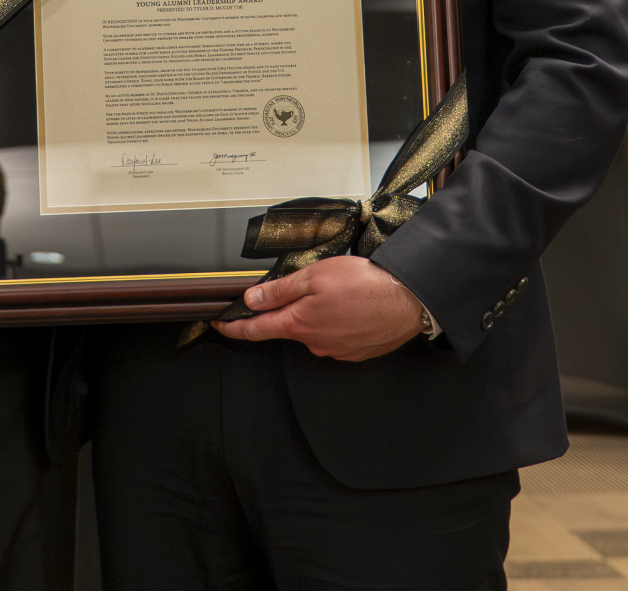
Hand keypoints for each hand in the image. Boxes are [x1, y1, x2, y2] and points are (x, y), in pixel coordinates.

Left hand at [213, 255, 426, 360]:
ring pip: (315, 330)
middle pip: (289, 326)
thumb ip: (280, 290)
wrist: (407, 301)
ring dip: (319, 314)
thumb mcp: (315, 276)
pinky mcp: (354, 352)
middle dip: (291, 308)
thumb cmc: (365, 285)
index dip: (234, 328)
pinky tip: (352, 307)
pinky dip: (338, 322)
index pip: (256, 330)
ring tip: (341, 293)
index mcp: (299, 323)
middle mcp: (314, 343)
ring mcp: (335, 351)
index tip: (220, 325)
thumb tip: (252, 300)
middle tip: (312, 285)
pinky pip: (336, 336)